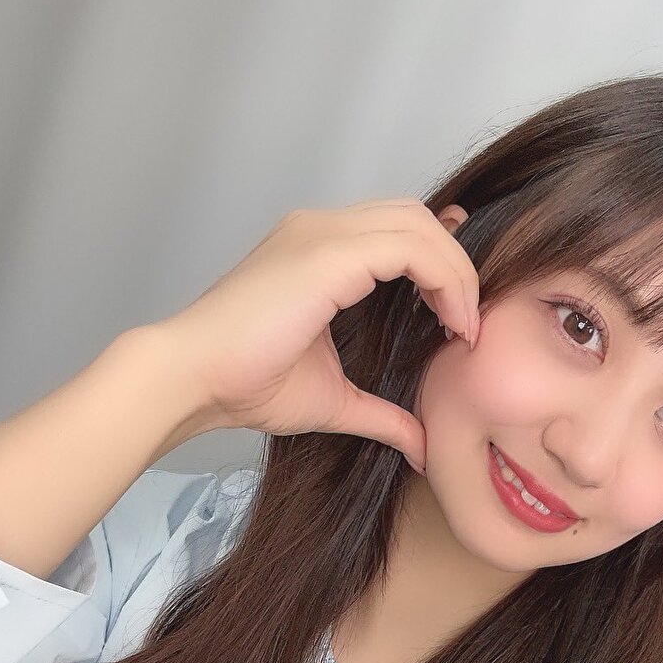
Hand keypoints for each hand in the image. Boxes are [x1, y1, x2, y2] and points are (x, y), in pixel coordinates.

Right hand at [146, 199, 480, 472]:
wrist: (193, 380)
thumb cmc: (245, 384)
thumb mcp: (333, 400)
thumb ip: (381, 414)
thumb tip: (420, 444)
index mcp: (318, 250)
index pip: (397, 229)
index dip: (441, 257)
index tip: (464, 310)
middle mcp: (320, 229)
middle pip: (414, 218)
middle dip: (455, 265)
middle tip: (469, 324)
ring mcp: (321, 233)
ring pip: (418, 224)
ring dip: (456, 273)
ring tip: (464, 326)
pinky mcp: (326, 253)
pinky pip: (409, 246)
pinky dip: (444, 278)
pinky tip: (452, 322)